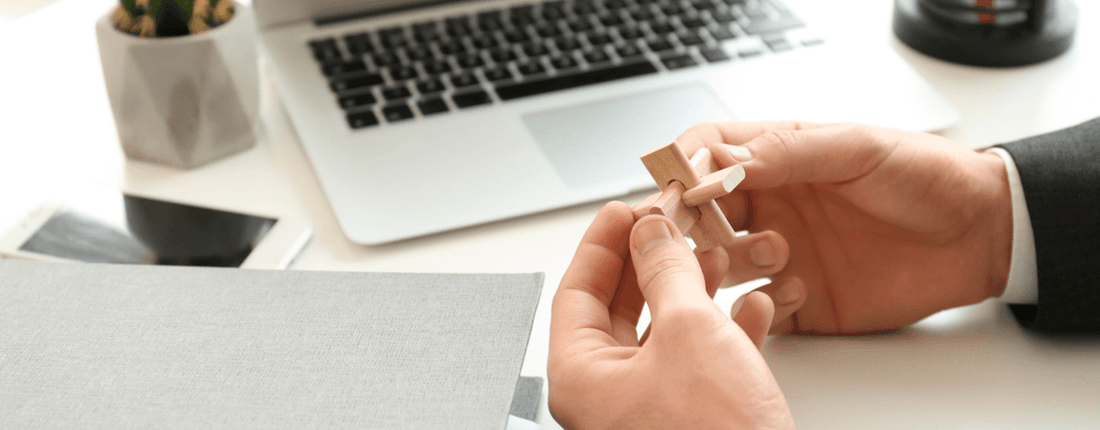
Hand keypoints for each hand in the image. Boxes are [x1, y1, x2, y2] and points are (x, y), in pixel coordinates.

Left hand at [548, 203, 794, 429]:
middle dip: (653, 262)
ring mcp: (648, 410)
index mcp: (581, 377)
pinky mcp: (691, 418)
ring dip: (693, 291)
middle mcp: (606, 396)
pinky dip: (724, 331)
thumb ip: (666, 271)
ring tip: (718, 257)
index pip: (575, 293)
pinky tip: (753, 308)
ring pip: (664, 332)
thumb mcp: (689, 330)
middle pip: (619, 308)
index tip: (624, 209)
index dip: (602, 244)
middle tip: (673, 224)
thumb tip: (652, 232)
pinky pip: (698, 362)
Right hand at [676, 122, 1012, 333]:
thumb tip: (722, 163)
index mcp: (778, 159)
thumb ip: (788, 152)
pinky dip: (761, 306)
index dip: (684, 166)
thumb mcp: (858, 148)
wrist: (982, 235)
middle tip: (696, 232)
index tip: (678, 184)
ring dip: (730, 261)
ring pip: (720, 263)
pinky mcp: (800, 301)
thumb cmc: (928, 177)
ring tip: (776, 252)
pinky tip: (798, 290)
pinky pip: (757, 310)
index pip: (709, 153)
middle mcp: (772, 206)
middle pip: (700, 212)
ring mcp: (782, 254)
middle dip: (689, 222)